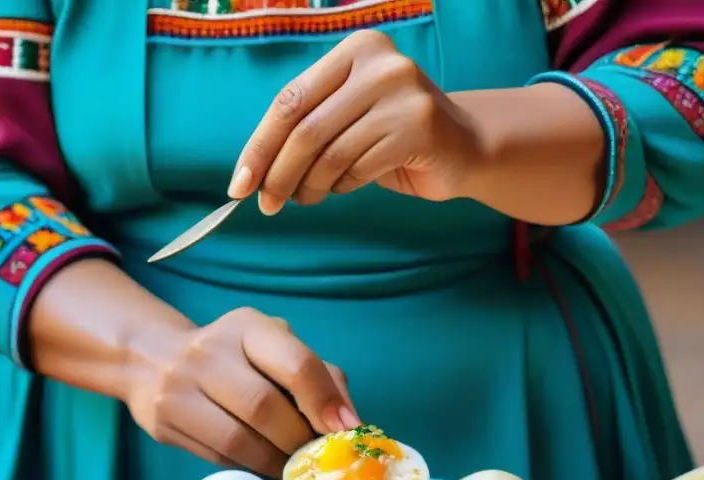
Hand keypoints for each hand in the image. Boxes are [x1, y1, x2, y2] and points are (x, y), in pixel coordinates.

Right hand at [128, 307, 360, 477]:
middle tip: (316, 456)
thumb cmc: (234, 356)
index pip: (295, 363)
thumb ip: (319, 376)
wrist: (152, 359)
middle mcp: (209, 352)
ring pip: (239, 440)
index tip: (345, 430)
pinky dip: (249, 467)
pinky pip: (218, 456)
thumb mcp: (275, 348)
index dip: (324, 401)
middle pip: (265, 408)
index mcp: (247, 327)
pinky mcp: (164, 423)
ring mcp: (179, 388)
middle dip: (298, 440)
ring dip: (275, 461)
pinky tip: (262, 464)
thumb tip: (349, 423)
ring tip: (292, 465)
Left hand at [228, 29, 483, 213]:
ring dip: (310, 186)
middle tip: (266, 205)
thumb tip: (251, 172)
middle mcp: (379, 63)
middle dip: (278, 174)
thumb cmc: (392, 136)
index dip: (259, 146)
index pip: (290, 101)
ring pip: (330, 153)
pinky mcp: (419, 127)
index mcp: (353, 51)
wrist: (464, 147)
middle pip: (306, 129)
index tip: (239, 184)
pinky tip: (346, 186)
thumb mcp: (345, 118)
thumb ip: (305, 129)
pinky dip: (342, 185)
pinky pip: (359, 167)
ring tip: (308, 197)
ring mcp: (402, 92)